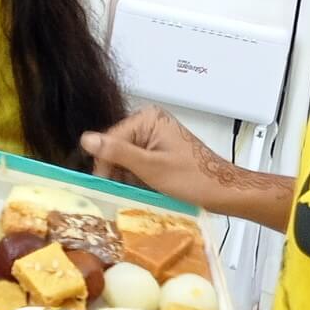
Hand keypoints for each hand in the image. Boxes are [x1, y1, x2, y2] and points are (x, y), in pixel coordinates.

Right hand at [80, 106, 231, 211]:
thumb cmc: (193, 179)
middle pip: (117, 147)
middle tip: (125, 191)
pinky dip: (139, 176)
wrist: (223, 191)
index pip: (110, 139)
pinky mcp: (161, 148)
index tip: (105, 186)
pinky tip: (146, 187)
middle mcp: (151, 122)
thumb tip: (86, 139)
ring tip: (140, 190)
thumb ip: (118, 152)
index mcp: (148, 118)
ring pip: (126, 157)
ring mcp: (157, 135)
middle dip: (119, 170)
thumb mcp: (150, 167)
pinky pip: (139, 161)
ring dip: (129, 176)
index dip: (105, 164)